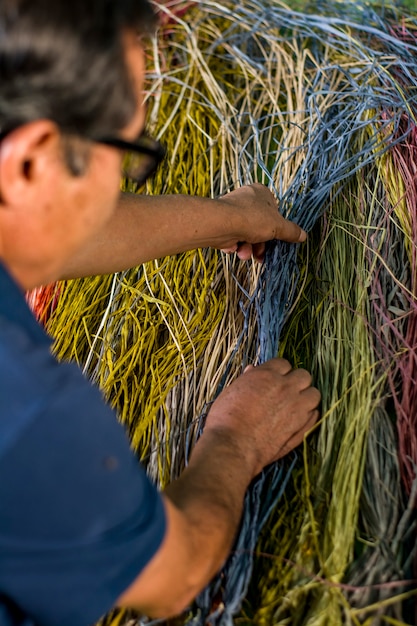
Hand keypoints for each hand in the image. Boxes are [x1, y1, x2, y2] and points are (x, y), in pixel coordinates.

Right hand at [205, 358, 319, 476]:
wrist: (233, 446)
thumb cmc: (225, 419)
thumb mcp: (231, 392)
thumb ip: (247, 380)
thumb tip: (253, 370)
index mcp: (266, 375)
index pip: (283, 364)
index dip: (279, 372)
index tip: (274, 381)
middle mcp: (285, 388)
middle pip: (304, 375)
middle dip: (297, 381)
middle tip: (287, 392)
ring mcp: (296, 407)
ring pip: (314, 394)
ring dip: (306, 397)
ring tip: (295, 406)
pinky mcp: (301, 427)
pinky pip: (315, 414)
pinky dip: (309, 415)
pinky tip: (298, 419)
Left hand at [217, 183, 305, 261]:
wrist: (220, 223)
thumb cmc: (252, 219)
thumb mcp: (277, 226)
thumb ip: (291, 231)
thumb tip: (303, 236)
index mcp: (261, 192)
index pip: (273, 211)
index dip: (275, 228)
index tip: (276, 241)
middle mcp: (245, 199)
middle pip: (259, 226)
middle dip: (260, 244)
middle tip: (260, 256)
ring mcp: (232, 210)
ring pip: (245, 234)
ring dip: (247, 248)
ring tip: (244, 255)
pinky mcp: (221, 222)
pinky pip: (232, 236)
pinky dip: (235, 245)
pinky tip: (234, 249)